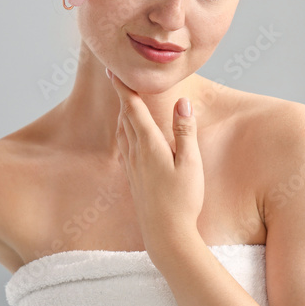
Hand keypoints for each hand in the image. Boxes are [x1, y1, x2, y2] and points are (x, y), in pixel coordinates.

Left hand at [109, 70, 204, 258]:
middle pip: (126, 117)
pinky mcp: (134, 178)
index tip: (114, 70)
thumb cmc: (182, 200)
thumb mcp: (190, 163)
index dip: (124, 88)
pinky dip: (126, 131)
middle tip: (116, 76)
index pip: (133, 109)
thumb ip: (184, 131)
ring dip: (123, 113)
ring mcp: (133, 167)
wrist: (166, 236)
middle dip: (122, 96)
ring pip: (123, 132)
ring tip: (124, 100)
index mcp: (149, 145)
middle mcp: (136, 153)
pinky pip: (126, 146)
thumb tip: (182, 102)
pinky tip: (129, 134)